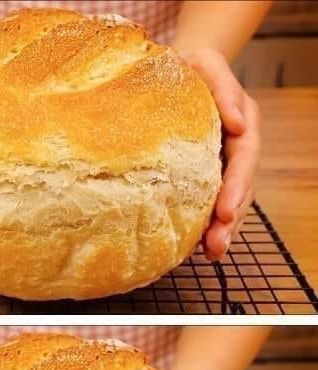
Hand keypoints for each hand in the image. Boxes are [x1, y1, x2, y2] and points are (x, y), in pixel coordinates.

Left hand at [178, 48, 260, 261]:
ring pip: (229, 202)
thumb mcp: (206, 64)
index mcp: (242, 124)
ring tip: (211, 253)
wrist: (177, 72)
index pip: (245, 159)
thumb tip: (240, 123)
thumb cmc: (189, 66)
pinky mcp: (205, 176)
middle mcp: (236, 149)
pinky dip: (207, 226)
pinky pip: (210, 203)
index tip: (224, 211)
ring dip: (222, 230)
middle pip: (240, 188)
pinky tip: (198, 247)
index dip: (236, 187)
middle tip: (216, 246)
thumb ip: (224, 88)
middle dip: (230, 220)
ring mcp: (222, 164)